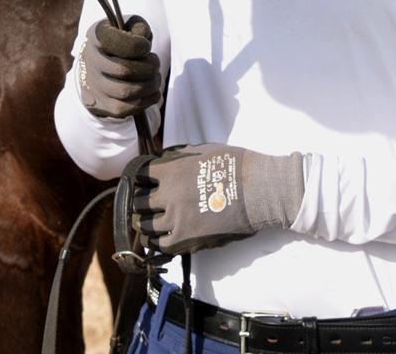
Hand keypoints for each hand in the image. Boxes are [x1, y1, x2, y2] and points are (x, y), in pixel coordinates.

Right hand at [78, 14, 161, 119]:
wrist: (95, 66)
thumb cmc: (118, 42)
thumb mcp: (126, 26)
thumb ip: (137, 26)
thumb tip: (143, 37)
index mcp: (96, 36)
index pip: (120, 43)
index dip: (140, 46)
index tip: (146, 47)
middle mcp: (90, 60)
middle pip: (124, 70)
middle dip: (149, 68)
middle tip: (155, 64)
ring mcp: (93, 85)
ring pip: (126, 92)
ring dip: (149, 85)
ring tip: (155, 78)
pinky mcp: (100, 105)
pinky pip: (126, 109)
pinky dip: (146, 101)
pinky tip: (152, 92)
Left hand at [131, 143, 304, 254]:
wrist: (257, 190)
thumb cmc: (234, 165)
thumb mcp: (202, 150)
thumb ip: (179, 156)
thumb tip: (165, 159)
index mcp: (171, 171)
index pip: (139, 174)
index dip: (139, 177)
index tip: (142, 181)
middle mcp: (169, 195)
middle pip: (138, 202)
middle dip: (139, 201)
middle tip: (144, 204)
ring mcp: (176, 220)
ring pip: (145, 226)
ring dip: (144, 223)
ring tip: (148, 222)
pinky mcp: (187, 240)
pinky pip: (161, 245)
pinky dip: (157, 242)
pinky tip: (160, 238)